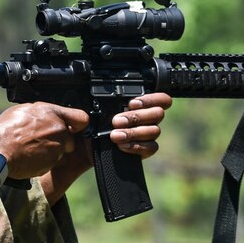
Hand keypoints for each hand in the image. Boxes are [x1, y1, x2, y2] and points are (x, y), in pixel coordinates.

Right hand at [0, 103, 90, 180]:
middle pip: (70, 137)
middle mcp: (58, 129)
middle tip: (39, 139)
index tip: (74, 126)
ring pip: (60, 150)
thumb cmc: (3, 133)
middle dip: (60, 139)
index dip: (77, 123)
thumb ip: (41, 114)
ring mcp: (57, 147)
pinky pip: (52, 161)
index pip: (81, 117)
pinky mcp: (52, 163)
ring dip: (51, 150)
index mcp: (51, 113)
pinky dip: (43, 161)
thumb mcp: (21, 112)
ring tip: (30, 148)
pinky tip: (29, 157)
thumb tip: (46, 115)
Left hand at [40, 93, 172, 202]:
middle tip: (116, 121)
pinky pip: (151, 147)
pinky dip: (136, 146)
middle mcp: (147, 118)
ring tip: (115, 136)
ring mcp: (147, 134)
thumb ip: (109, 100)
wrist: (83, 148)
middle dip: (136, 117)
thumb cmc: (90, 125)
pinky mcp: (145, 150)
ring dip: (134, 132)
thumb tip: (109, 93)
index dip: (151, 99)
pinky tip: (122, 146)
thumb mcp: (95, 109)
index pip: (160, 98)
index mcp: (139, 104)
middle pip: (157, 114)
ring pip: (154, 130)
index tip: (132, 103)